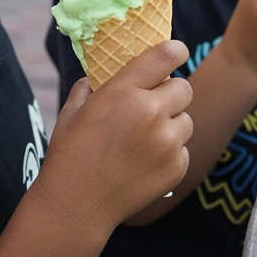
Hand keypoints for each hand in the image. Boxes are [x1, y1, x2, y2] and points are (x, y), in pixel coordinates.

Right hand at [36, 41, 192, 230]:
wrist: (76, 205)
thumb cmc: (70, 153)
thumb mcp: (73, 109)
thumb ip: (90, 85)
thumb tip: (99, 73)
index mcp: (124, 91)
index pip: (166, 56)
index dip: (176, 50)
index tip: (177, 51)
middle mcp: (151, 112)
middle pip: (184, 88)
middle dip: (172, 93)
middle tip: (155, 104)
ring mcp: (166, 142)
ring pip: (186, 120)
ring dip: (173, 124)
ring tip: (149, 137)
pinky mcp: (176, 168)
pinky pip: (184, 149)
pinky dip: (171, 153)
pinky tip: (147, 161)